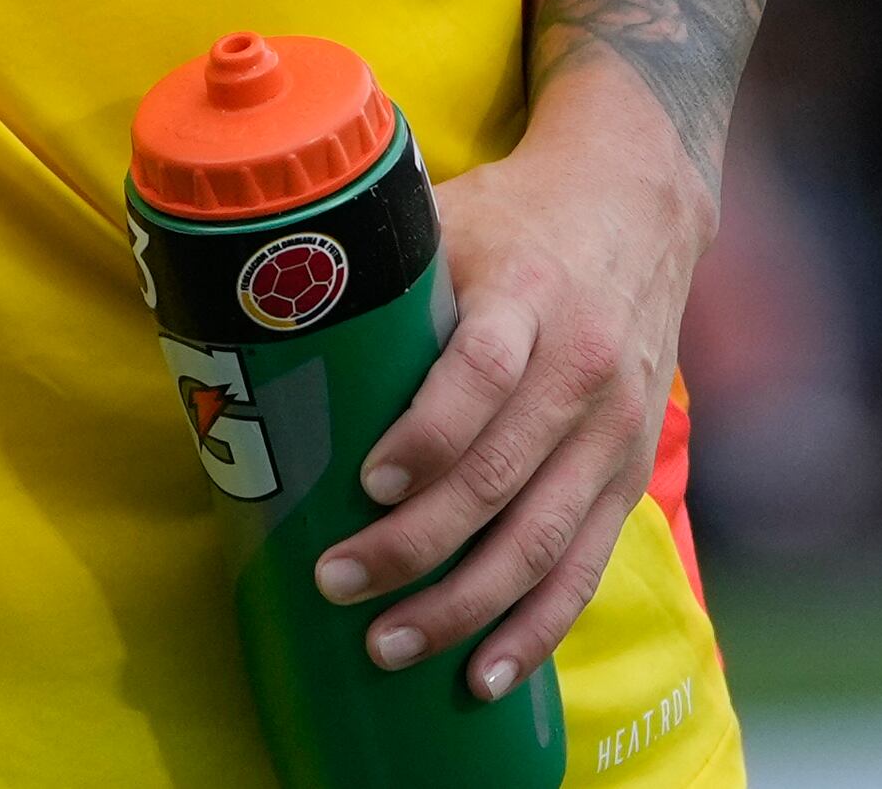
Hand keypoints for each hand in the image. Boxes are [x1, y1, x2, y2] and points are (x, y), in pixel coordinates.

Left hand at [312, 69, 714, 700]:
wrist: (637, 208)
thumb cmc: (513, 219)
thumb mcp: (445, 217)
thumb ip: (370, 263)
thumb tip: (244, 312)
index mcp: (529, 294)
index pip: (483, 372)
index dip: (428, 433)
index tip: (368, 480)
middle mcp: (581, 367)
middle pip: (502, 473)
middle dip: (415, 543)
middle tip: (336, 581)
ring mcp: (613, 430)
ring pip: (540, 537)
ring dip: (463, 603)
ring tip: (387, 643)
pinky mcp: (628, 475)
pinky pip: (584, 568)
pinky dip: (535, 628)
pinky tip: (484, 673)